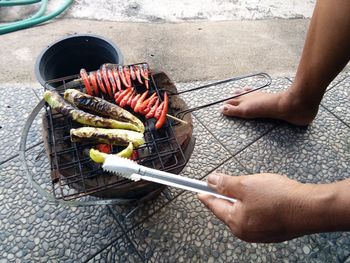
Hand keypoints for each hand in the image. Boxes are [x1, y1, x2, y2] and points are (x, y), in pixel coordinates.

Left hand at [198, 173, 314, 242]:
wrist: (309, 208)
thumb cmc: (278, 197)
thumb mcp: (245, 184)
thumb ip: (225, 183)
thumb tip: (211, 180)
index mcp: (235, 221)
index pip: (214, 205)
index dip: (206, 194)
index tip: (198, 191)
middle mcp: (245, 231)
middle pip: (228, 210)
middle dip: (228, 196)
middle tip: (230, 183)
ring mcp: (260, 233)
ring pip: (243, 212)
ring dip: (243, 200)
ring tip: (254, 188)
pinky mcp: (272, 230)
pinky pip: (256, 216)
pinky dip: (255, 205)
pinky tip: (265, 197)